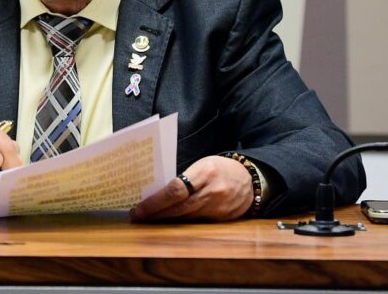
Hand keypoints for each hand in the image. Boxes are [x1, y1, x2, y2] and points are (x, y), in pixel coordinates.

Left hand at [130, 155, 252, 221]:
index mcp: (205, 172)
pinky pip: (195, 223)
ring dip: (165, 220)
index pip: (175, 190)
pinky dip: (180, 222)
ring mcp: (218, 208)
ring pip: (185, 218)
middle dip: (155, 214)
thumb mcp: (202, 165)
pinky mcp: (221, 219)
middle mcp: (213, 191)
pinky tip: (168, 221)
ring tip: (148, 218)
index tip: (139, 208)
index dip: (155, 202)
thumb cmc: (220, 168)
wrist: (250, 179)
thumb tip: (157, 192)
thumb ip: (184, 178)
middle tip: (137, 216)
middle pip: (178, 208)